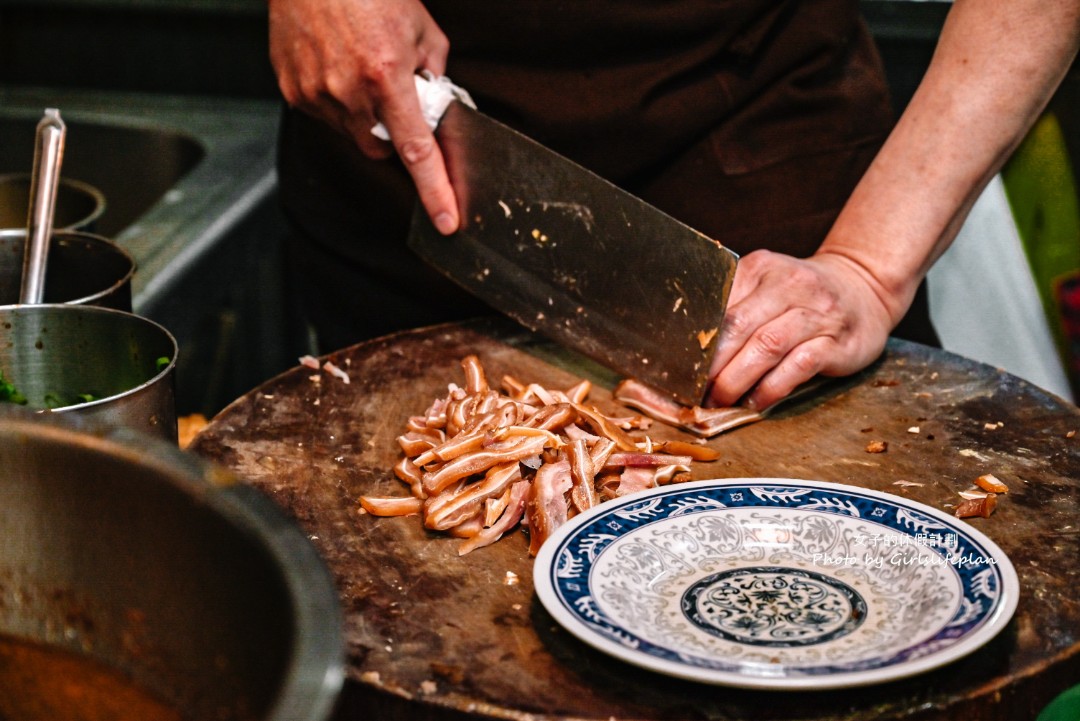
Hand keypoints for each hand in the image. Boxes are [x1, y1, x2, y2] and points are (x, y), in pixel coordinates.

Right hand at [268, 0, 458, 232]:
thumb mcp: (422, 27)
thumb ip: (435, 73)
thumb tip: (437, 104)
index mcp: (387, 76)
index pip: (417, 152)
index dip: (435, 191)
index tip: (446, 221)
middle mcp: (348, 91)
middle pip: (381, 149)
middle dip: (394, 135)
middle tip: (394, 97)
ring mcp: (315, 93)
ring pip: (352, 134)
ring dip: (364, 116)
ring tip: (361, 68)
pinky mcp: (292, 90)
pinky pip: (324, 115)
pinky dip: (337, 102)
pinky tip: (337, 67)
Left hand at [705, 249, 897, 410]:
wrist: (864, 289)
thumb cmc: (802, 296)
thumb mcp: (766, 286)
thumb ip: (733, 308)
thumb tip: (689, 352)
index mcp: (762, 267)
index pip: (720, 304)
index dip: (696, 341)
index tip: (680, 367)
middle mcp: (790, 284)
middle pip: (739, 326)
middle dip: (712, 364)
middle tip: (696, 391)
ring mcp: (818, 313)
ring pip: (767, 346)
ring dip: (737, 379)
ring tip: (720, 400)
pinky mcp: (839, 342)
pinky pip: (798, 367)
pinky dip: (771, 388)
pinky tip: (756, 402)